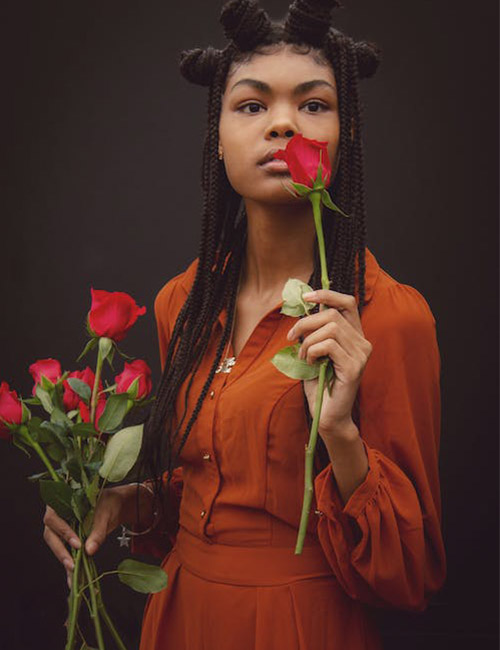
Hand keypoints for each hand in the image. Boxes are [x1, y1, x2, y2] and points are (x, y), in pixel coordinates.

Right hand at [43, 484, 142, 588]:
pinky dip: (70, 567)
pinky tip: (73, 581)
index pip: (54, 518)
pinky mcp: (69, 541)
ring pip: (57, 546)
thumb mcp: (105, 515)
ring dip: (64, 561)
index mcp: (62, 502)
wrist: (116, 507)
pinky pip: (66, 553)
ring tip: (73, 575)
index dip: (63, 532)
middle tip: (72, 564)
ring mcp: (62, 529)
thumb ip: (97, 531)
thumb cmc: (108, 504)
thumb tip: (89, 550)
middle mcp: (58, 516)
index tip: (77, 544)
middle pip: (50, 534)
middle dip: (60, 550)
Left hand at [287, 289, 371, 438]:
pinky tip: (311, 364)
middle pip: (332, 314)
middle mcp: (362, 342)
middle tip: (291, 338)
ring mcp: (361, 354)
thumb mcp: (314, 351)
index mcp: (354, 335)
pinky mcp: (354, 367)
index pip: (347, 303)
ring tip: (304, 357)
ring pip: (329, 328)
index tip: (305, 298)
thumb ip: (313, 331)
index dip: (327, 294)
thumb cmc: (319, 383)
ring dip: (308, 341)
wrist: (327, 414)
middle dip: (305, 323)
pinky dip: (313, 352)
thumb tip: (302, 309)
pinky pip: (328, 346)